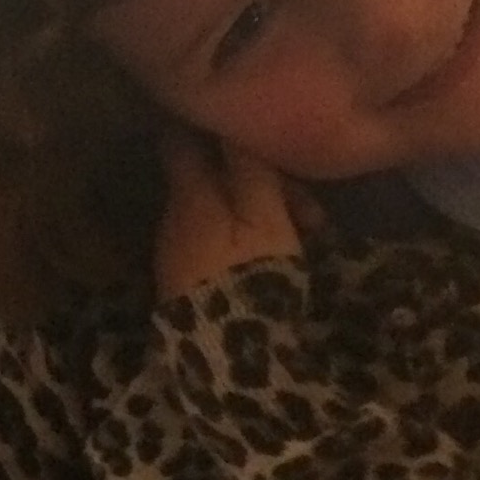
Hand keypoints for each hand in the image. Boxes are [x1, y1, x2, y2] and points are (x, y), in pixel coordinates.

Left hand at [155, 132, 318, 302]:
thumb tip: (230, 122)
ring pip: (216, 214)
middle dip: (254, 183)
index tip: (244, 133)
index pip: (180, 142)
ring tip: (306, 237)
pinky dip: (242, 242)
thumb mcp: (265, 217)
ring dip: (255, 215)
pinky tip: (275, 259)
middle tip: (306, 208)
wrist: (228, 357)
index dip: (209, 131)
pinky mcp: (183, 284)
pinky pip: (213, 246)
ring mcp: (174, 253)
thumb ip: (249, 168)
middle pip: (208, 181)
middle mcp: (172, 218)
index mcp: (189, 195)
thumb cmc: (253, 274)